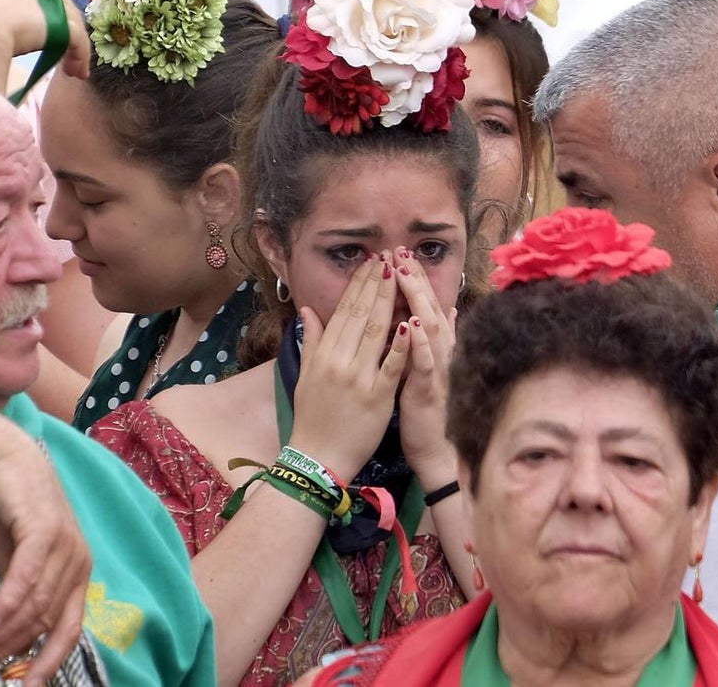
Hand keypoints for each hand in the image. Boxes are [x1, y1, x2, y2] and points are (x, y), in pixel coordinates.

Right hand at [0, 0, 90, 77]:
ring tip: (72, 71)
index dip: (48, 21)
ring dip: (76, 49)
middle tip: (66, 57)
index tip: (46, 41)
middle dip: (68, 32)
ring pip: (73, 25)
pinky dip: (81, 57)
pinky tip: (78, 73)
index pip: (41, 1)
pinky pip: (78, 40)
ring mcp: (49, 5)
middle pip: (63, 10)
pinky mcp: (59, 22)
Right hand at [0, 411, 90, 685]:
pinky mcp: (46, 529)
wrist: (2, 460)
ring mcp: (66, 545)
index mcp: (78, 574)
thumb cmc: (11, 512)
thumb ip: (20, 596)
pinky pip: (28, 576)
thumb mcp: (17, 562)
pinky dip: (9, 604)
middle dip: (10, 650)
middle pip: (45, 621)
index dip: (49, 662)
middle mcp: (79, 562)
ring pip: (35, 603)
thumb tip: (5, 641)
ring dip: (2, 633)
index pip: (69, 629)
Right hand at [289, 255, 409, 481]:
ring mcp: (359, 379)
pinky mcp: (378, 398)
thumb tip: (308, 310)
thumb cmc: (312, 418)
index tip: (370, 263)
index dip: (358, 285)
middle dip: (376, 285)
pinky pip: (392, 366)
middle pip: (361, 315)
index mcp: (323, 355)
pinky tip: (412, 324)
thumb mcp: (305, 376)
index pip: (343, 311)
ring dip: (389, 302)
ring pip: (377, 333)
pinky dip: (402, 345)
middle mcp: (339, 362)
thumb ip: (311, 341)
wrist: (318, 459)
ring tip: (399, 276)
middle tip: (389, 258)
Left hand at [392, 246, 457, 481]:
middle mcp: (440, 353)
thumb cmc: (430, 410)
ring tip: (403, 274)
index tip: (397, 254)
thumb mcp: (429, 369)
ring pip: (430, 327)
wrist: (438, 450)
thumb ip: (434, 339)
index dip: (413, 278)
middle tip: (399, 251)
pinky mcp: (431, 390)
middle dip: (414, 278)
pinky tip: (410, 323)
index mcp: (434, 347)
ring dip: (416, 299)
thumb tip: (444, 310)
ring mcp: (438, 370)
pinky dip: (418, 342)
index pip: (424, 304)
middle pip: (428, 307)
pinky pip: (426, 362)